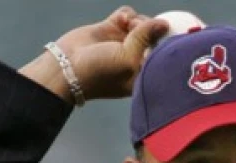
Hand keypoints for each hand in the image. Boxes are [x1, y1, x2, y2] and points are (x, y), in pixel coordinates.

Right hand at [19, 6, 168, 102]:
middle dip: (149, 29)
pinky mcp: (111, 30)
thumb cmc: (101, 72)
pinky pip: (127, 16)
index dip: (166, 42)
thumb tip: (164, 24)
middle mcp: (136, 58)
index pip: (164, 55)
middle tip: (136, 30)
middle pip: (154, 36)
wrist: (67, 67)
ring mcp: (124, 43)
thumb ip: (146, 38)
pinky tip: (120, 20)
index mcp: (144, 73)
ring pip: (141, 23)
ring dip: (138, 20)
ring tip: (127, 25)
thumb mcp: (128, 58)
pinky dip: (126, 15)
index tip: (168, 33)